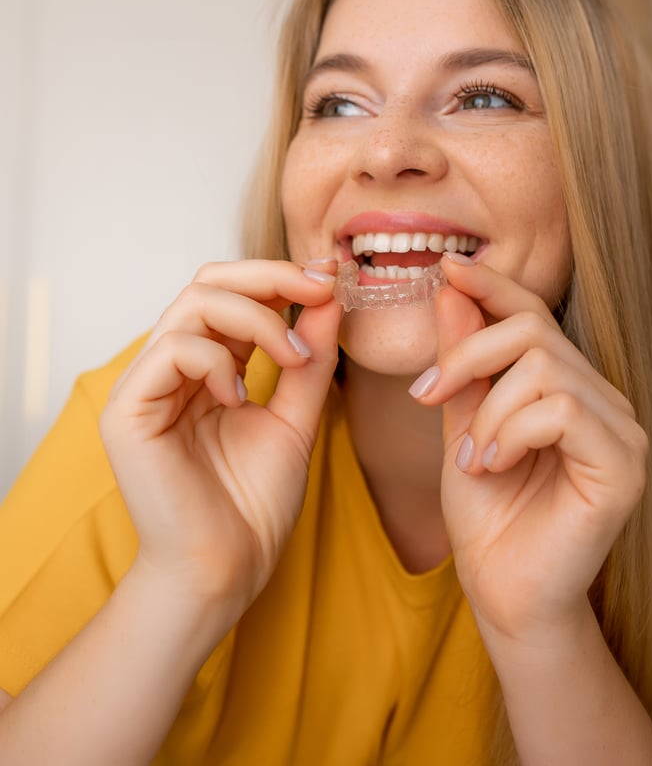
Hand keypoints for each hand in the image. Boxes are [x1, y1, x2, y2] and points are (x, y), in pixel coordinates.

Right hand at [100, 260, 340, 631]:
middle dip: (268, 276)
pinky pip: (171, 349)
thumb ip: (310, 359)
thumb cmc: (254, 503)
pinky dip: (217, 359)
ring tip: (290, 356)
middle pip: (207, 283)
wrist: (225, 569)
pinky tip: (239, 395)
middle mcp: (171, 367)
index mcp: (207, 366)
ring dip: (255, 319)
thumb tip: (329, 296)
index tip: (330, 279)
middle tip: (317, 288)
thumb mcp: (296, 417)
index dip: (278, 277)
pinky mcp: (126, 410)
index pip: (231, 293)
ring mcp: (145, 385)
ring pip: (191, 304)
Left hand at [413, 256, 647, 648]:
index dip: (491, 285)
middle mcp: (602, 398)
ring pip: (543, 368)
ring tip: (473, 457)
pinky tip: (494, 466)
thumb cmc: (485, 513)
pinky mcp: (624, 464)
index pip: (533, 312)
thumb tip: (451, 288)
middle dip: (468, 354)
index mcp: (567, 384)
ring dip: (488, 410)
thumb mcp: (461, 423)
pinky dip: (511, 432)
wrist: (504, 593)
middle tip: (427, 395)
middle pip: (533, 329)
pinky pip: (561, 410)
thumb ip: (462, 361)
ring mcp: (621, 430)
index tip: (446, 268)